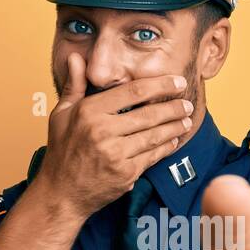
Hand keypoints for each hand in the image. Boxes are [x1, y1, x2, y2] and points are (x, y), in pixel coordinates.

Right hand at [34, 52, 193, 221]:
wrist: (61, 193)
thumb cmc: (62, 151)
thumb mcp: (61, 114)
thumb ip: (74, 84)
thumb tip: (77, 56)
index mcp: (89, 112)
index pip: (132, 92)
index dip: (159, 85)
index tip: (176, 81)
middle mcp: (102, 132)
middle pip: (148, 114)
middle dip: (173, 107)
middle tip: (187, 103)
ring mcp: (115, 154)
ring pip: (154, 135)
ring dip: (174, 127)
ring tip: (187, 120)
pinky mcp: (125, 173)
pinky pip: (152, 156)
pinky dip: (166, 147)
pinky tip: (174, 140)